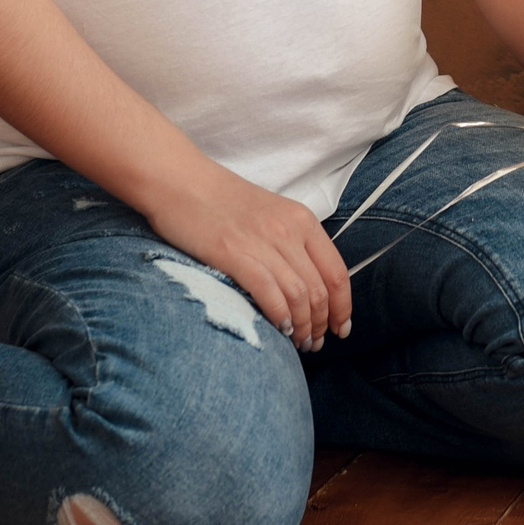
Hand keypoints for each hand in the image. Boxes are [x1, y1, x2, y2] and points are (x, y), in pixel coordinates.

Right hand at [140, 161, 351, 353]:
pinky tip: (279, 330)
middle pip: (320, 290)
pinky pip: (268, 291)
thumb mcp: (271, 214)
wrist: (180, 181)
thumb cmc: (222, 201)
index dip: (343, 307)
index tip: (340, 328)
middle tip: (313, 343)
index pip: (337, 271)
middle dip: (321, 324)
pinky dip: (278, 315)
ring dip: (302, 327)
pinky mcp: (232, 253)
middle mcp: (288, 231)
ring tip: (298, 343)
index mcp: (302, 220)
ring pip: (298, 295)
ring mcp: (262, 242)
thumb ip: (291, 244)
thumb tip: (307, 286)